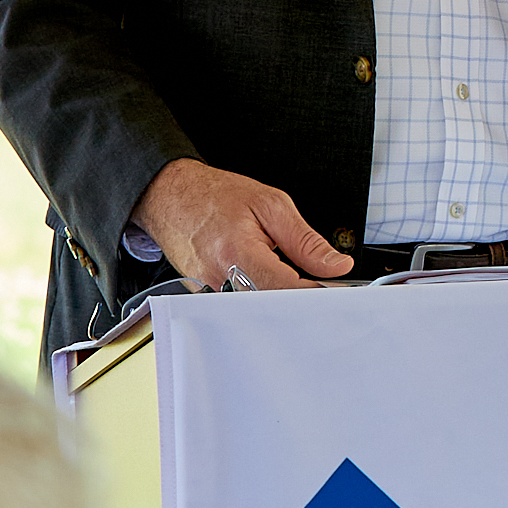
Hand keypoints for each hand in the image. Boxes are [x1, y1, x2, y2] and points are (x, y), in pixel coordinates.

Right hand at [135, 159, 353, 292]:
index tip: (336, 290)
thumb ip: (306, 241)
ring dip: (280, 300)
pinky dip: (261, 297)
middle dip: (299, 301)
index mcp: (237, 252)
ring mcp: (208, 292)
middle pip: (272, 309)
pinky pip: (241, 306)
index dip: (316, 294)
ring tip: (291, 279)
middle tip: (318, 286)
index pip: (285, 289)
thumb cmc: (216, 197)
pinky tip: (268, 282)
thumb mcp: (271, 205)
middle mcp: (219, 279)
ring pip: (257, 311)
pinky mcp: (205, 297)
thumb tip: (337, 266)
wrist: (171, 196)